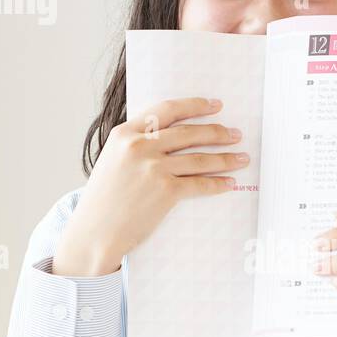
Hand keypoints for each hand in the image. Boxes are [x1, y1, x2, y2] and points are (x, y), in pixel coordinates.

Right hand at [53, 97, 246, 276]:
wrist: (94, 231)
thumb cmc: (104, 198)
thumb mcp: (113, 159)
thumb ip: (136, 143)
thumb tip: (172, 136)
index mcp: (125, 133)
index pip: (167, 110)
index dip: (195, 105)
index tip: (215, 105)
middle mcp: (139, 146)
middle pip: (189, 132)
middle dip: (217, 132)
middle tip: (235, 134)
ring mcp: (153, 168)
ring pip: (200, 158)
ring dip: (225, 158)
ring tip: (241, 158)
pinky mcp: (165, 191)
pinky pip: (200, 184)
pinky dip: (218, 183)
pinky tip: (229, 183)